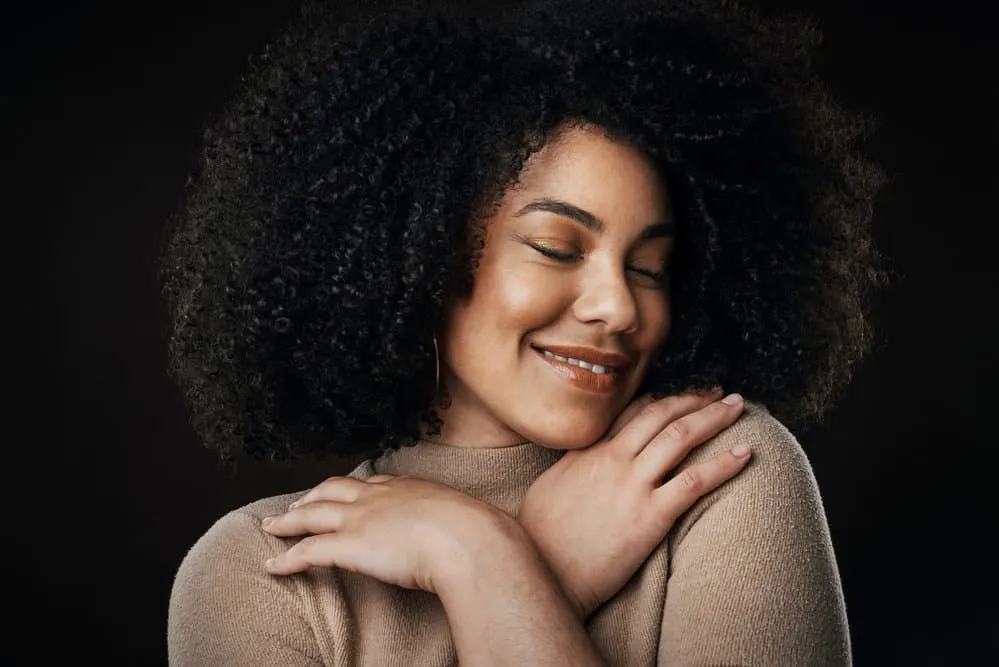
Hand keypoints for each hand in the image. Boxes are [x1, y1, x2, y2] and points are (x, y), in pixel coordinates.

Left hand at [261, 473, 509, 594]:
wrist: (468, 540)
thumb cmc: (476, 532)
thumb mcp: (466, 517)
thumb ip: (456, 522)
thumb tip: (471, 535)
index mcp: (407, 487)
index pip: (370, 482)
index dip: (351, 488)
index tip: (343, 492)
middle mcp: (378, 497)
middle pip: (333, 490)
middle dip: (311, 496)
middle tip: (296, 505)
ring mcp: (361, 519)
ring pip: (312, 514)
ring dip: (288, 520)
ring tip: (272, 526)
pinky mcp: (348, 546)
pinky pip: (308, 551)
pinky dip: (287, 558)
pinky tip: (274, 565)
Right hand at [517, 389, 751, 618]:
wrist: (543, 572)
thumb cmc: (539, 536)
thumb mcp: (548, 486)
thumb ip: (572, 464)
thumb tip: (582, 455)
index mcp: (589, 451)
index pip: (631, 412)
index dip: (662, 398)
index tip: (683, 393)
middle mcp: (613, 459)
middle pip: (661, 415)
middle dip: (694, 398)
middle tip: (719, 391)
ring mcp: (632, 485)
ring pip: (680, 436)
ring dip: (714, 417)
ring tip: (737, 406)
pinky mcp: (650, 515)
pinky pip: (694, 481)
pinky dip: (723, 464)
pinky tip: (745, 453)